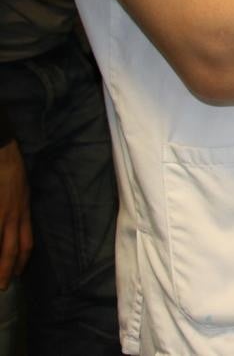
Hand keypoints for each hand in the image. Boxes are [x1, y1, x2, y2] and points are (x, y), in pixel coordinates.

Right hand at [0, 141, 32, 289]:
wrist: (2, 152)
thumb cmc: (9, 169)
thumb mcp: (21, 191)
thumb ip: (18, 208)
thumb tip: (13, 221)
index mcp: (23, 211)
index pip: (26, 242)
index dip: (22, 260)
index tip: (18, 274)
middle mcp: (13, 215)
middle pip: (11, 249)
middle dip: (7, 270)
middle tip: (2, 286)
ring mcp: (1, 213)